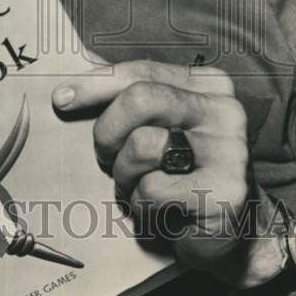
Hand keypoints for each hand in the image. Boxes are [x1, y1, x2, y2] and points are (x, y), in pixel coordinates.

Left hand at [52, 58, 258, 281]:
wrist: (233, 236)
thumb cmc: (182, 174)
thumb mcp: (160, 127)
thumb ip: (128, 92)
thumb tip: (79, 59)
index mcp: (210, 86)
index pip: (143, 72)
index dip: (96, 83)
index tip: (61, 98)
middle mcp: (225, 111)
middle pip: (140, 99)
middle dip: (108, 131)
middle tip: (105, 157)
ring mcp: (230, 151)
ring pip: (142, 146)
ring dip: (125, 176)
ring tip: (139, 190)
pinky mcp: (224, 191)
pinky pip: (151, 190)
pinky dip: (141, 206)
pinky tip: (160, 213)